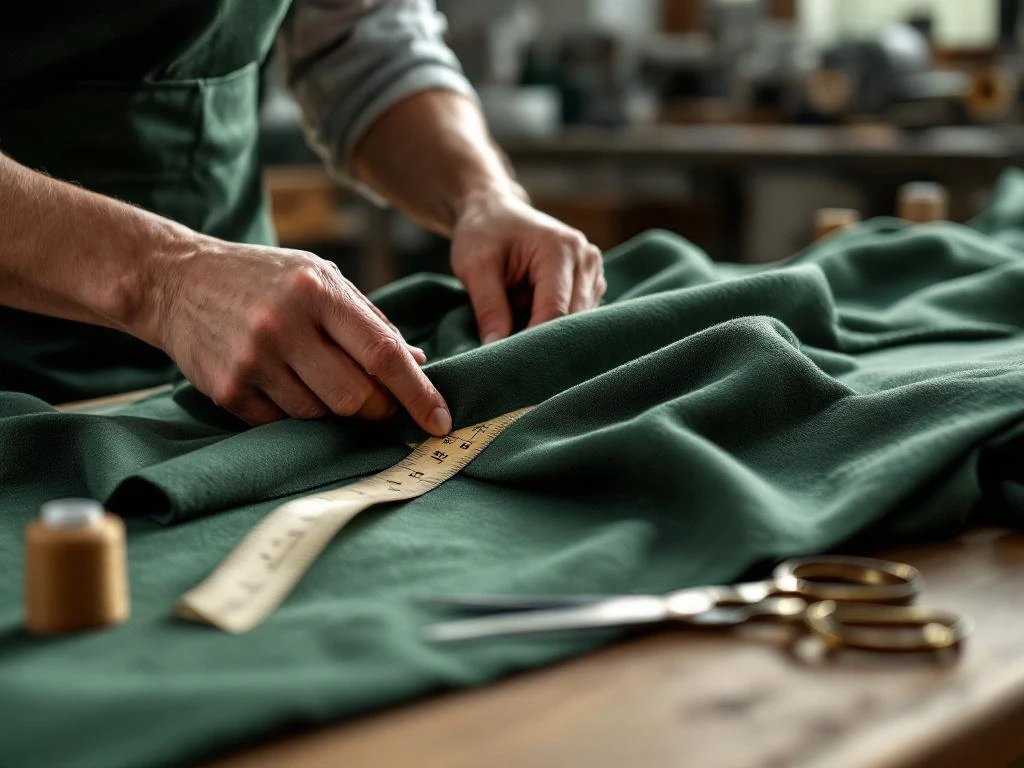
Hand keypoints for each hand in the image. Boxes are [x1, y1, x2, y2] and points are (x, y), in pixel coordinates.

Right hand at [148, 237, 451, 432]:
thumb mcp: (321, 278)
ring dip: (334, 411)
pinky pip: (282, 423)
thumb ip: (370, 320)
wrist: (177, 281)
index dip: (418, 392)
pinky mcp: (228, 389)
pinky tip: (284, 385)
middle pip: (355, 396)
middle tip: (377, 401)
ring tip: (318, 380)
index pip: (382, 353)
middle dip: (377, 409)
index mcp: (318, 292)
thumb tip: (418, 363)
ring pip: (320, 415)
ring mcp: (252, 360)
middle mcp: (284, 325)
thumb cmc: (266, 279)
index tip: (441, 420)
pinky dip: (296, 414)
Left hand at [450, 190, 605, 343]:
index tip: (510, 364)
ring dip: (546, 329)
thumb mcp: (475, 267)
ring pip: (577, 323)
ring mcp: (593, 271)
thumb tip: (495, 350)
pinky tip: (528, 312)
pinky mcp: (590, 284)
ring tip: (515, 316)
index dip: (534, 341)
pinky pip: (576, 318)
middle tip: (510, 355)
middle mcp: (586, 259)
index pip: (556, 311)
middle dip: (542, 339)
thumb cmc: (483, 234)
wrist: (494, 212)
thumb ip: (488, 308)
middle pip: (572, 320)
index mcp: (561, 249)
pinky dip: (553, 323)